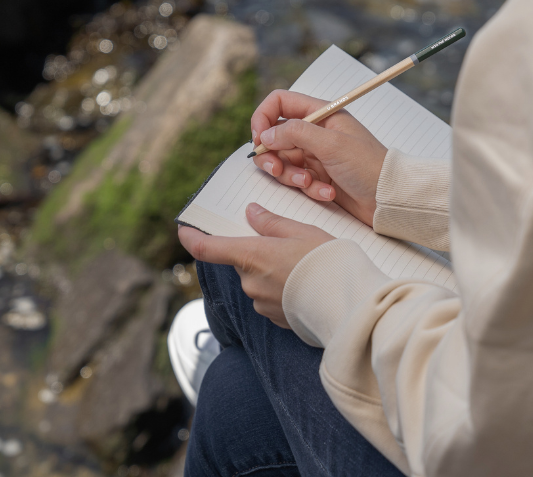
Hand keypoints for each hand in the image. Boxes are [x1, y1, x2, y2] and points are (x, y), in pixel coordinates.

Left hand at [178, 203, 333, 327]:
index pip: (207, 248)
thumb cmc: (326, 261)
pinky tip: (305, 284)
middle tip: (285, 243)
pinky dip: (282, 288)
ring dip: (271, 271)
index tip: (183, 230)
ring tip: (302, 265)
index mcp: (251, 255)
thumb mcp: (301, 231)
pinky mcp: (275, 318)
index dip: (191, 238)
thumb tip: (251, 213)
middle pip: (241, 262)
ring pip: (257, 280)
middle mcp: (250, 282)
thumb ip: (271, 222)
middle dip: (256, 252)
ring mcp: (261, 303)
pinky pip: (270, 297)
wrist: (348, 303)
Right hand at [250, 90, 386, 226]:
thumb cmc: (369, 166)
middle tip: (277, 169)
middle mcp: (315, 131)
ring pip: (282, 161)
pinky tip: (327, 192)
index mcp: (321, 113)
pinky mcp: (317, 176)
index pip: (279, 103)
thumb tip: (265, 135)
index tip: (259, 140)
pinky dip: (308, 188)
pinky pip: (297, 180)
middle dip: (272, 155)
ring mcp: (315, 155)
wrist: (389, 198)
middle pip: (274, 136)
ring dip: (290, 175)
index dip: (263, 118)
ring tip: (309, 182)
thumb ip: (295, 133)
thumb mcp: (331, 144)